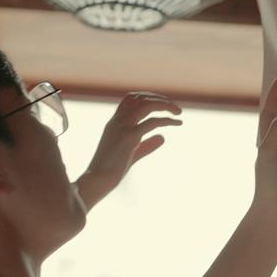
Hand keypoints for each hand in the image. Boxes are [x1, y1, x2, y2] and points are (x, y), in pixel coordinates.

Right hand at [76, 91, 181, 207]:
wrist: (98, 180)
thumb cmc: (111, 171)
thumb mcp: (132, 153)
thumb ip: (147, 144)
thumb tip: (162, 137)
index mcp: (115, 122)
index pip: (130, 98)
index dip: (148, 97)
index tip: (163, 104)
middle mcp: (118, 120)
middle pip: (140, 97)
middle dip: (160, 99)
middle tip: (175, 108)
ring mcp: (123, 127)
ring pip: (147, 104)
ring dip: (165, 105)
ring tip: (179, 112)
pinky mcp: (130, 136)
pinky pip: (153, 122)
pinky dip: (167, 120)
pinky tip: (178, 124)